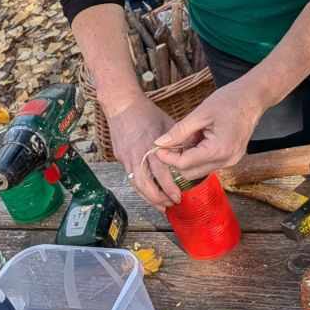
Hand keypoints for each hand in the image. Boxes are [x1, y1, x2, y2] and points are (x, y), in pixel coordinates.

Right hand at [105, 94, 182, 208]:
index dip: (169, 188)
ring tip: (160, 205)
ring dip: (148, 198)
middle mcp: (137, 154)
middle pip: (145, 185)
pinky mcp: (120, 158)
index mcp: (151, 146)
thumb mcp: (167, 124)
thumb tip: (189, 156)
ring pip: (136, 185)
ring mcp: (127, 157)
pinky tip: (149, 194)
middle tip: (170, 205)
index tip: (177, 197)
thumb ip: (177, 142)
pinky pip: (131, 177)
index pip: (161, 173)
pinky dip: (141, 189)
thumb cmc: (147, 113)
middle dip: (158, 199)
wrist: (122, 104)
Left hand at [153, 78, 268, 180]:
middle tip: (170, 141)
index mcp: (219, 150)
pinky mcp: (231, 159)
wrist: (253, 97)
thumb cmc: (230, 101)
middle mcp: (227, 161)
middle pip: (190, 172)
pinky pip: (208, 164)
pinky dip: (198, 155)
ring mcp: (231, 162)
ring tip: (189, 136)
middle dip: (177, 159)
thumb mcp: (200, 113)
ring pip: (198, 170)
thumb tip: (159, 143)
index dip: (167, 157)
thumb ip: (179, 131)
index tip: (157, 147)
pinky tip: (199, 138)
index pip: (184, 164)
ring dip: (188, 157)